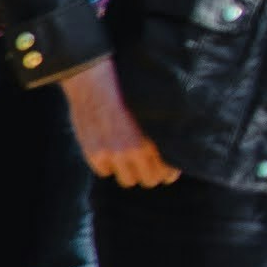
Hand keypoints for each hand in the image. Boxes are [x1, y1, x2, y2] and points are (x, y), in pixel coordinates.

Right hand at [59, 60, 175, 188]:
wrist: (95, 86)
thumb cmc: (125, 95)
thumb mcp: (151, 113)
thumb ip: (159, 137)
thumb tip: (171, 156)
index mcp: (155, 139)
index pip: (168, 173)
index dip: (168, 173)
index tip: (166, 171)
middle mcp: (137, 150)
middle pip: (149, 181)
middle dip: (149, 175)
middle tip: (146, 167)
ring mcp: (115, 154)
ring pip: (128, 180)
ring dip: (127, 172)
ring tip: (125, 158)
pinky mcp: (95, 155)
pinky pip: (105, 172)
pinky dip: (105, 164)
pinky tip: (106, 148)